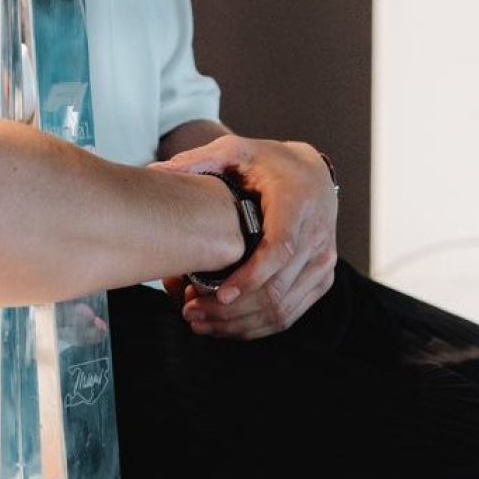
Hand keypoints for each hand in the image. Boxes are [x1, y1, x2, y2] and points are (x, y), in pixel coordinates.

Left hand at [153, 135, 337, 338]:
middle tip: (190, 310)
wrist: (314, 173)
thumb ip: (200, 160)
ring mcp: (323, 261)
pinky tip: (224, 325)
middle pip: (278, 288)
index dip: (251, 277)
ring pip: (284, 309)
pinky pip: (291, 314)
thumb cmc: (271, 163)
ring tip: (199, 320)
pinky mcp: (321, 278)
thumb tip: (155, 171)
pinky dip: (256, 327)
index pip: (280, 249)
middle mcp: (317, 236)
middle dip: (232, 308)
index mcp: (297, 203)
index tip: (218, 293)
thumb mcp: (238, 151)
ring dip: (239, 323)